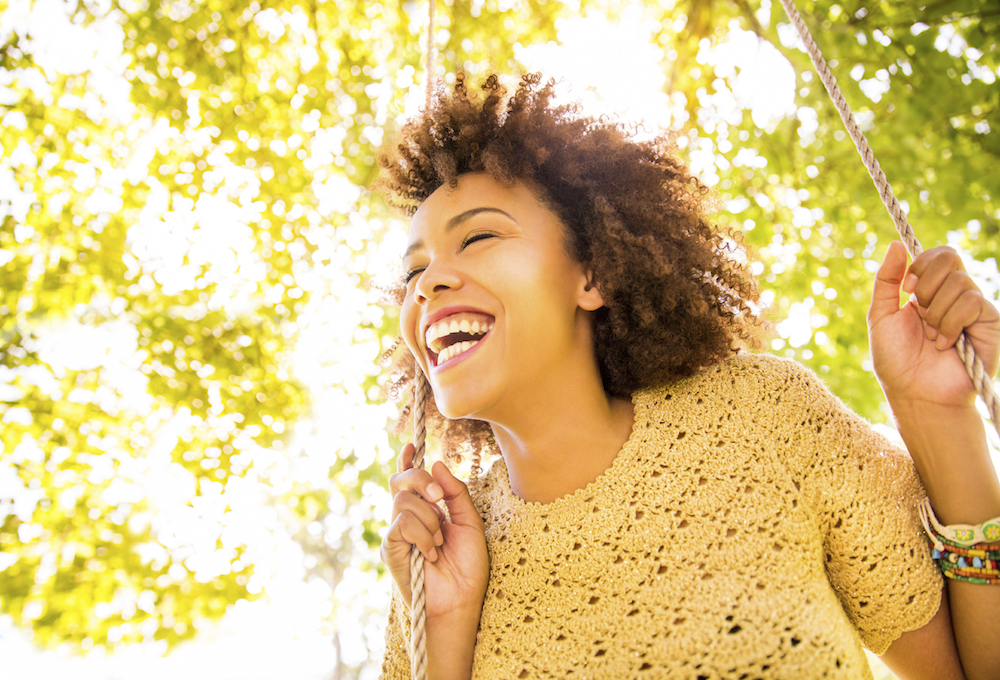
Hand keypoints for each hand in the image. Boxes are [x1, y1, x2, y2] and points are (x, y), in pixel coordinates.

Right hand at [380, 443, 488, 621]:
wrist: (461, 599)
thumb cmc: (468, 566)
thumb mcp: (470, 521)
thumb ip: (455, 492)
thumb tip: (437, 464)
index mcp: (427, 510)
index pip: (409, 480)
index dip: (407, 461)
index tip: (412, 446)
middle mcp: (408, 518)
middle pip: (399, 481)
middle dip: (420, 481)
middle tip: (440, 499)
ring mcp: (397, 533)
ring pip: (402, 501)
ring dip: (428, 519)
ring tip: (438, 543)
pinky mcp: (389, 549)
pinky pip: (401, 524)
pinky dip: (421, 535)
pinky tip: (430, 553)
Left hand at [868, 241, 999, 409]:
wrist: (916, 394)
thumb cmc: (897, 360)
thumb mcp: (881, 316)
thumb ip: (886, 280)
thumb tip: (896, 244)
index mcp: (929, 290)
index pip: (936, 253)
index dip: (920, 265)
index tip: (906, 291)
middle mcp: (953, 294)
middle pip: (949, 256)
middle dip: (926, 286)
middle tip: (920, 314)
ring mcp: (974, 307)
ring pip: (959, 281)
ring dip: (936, 312)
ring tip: (932, 338)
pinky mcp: (990, 322)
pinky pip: (972, 301)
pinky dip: (950, 323)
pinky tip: (945, 344)